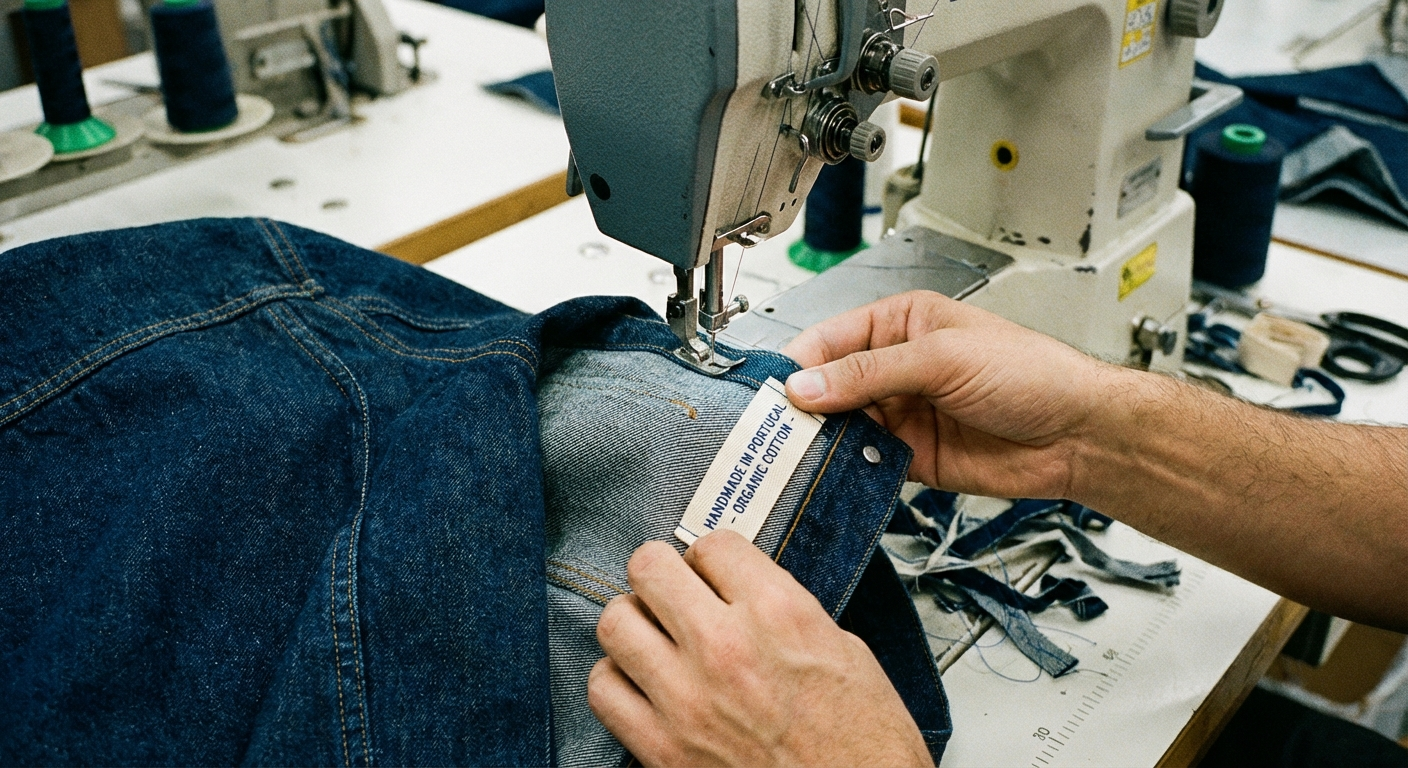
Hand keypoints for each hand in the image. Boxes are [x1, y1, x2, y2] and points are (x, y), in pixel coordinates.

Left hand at [588, 531, 932, 766]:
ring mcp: (687, 699)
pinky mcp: (662, 748)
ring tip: (656, 636)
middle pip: (649, 567)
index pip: (711, 544)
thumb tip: (738, 589)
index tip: (714, 573)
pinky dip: (618, 679)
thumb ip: (782, 608)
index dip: (712, 558)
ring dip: (635, 623)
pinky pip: (603, 688)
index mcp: (779, 614)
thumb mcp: (843, 649)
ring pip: (615, 621)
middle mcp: (726, 647)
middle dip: (663, 574)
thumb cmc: (864, 743)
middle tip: (674, 591)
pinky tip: (643, 683)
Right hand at [781, 290, 1127, 498]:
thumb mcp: (942, 358)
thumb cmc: (1032, 374)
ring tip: (797, 453)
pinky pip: (863, 462)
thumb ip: (871, 373)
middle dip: (803, 407)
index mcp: (901, 324)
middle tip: (776, 428)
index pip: (831, 339)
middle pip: (828, 386)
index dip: (800, 363)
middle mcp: (895, 368)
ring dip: (820, 441)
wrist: (1077, 434)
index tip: (774, 389)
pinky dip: (845, 470)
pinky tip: (833, 473)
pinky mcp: (910, 457)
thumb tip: (809, 384)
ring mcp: (901, 414)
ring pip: (840, 428)